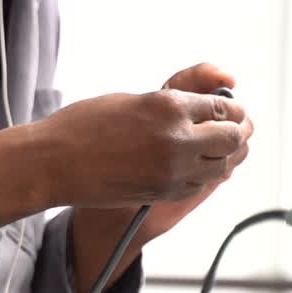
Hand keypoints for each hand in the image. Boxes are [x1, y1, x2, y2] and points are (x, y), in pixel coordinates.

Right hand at [65, 63, 253, 292]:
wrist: (55, 163)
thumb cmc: (85, 125)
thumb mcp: (134, 100)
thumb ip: (171, 104)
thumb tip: (203, 110)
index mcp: (170, 105)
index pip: (223, 109)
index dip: (232, 111)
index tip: (232, 112)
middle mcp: (177, 138)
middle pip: (232, 139)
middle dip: (236, 133)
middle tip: (234, 131)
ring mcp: (172, 170)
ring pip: (221, 166)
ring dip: (222, 156)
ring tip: (216, 149)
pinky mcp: (163, 192)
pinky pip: (200, 184)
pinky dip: (203, 175)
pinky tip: (195, 167)